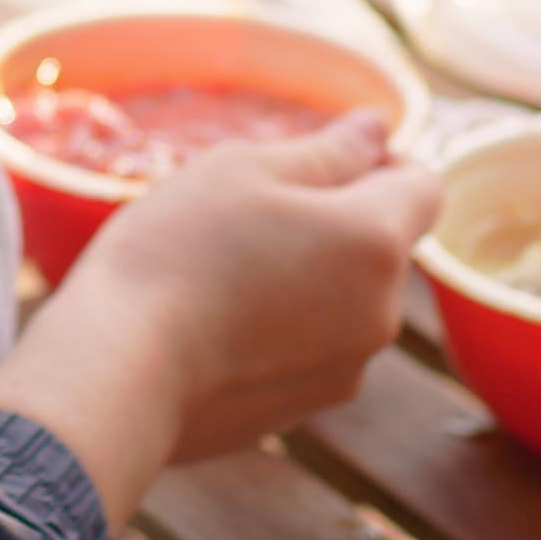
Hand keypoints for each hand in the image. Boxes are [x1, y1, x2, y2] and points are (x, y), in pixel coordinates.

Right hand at [0, 112, 440, 525]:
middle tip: (248, 213)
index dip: (380, 163)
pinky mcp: (304, 409)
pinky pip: (311, 347)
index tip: (318, 162)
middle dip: (333, 221)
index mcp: (377, 242)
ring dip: (305, 275)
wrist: (116, 374)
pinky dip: (280, 327)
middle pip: (381, 246)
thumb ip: (328, 150)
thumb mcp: (245, 170)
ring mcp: (347, 369)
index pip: (424, 185)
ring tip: (222, 271)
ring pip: (345, 299)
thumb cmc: (177, 253)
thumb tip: (379, 130)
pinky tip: (214, 322)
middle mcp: (383, 313)